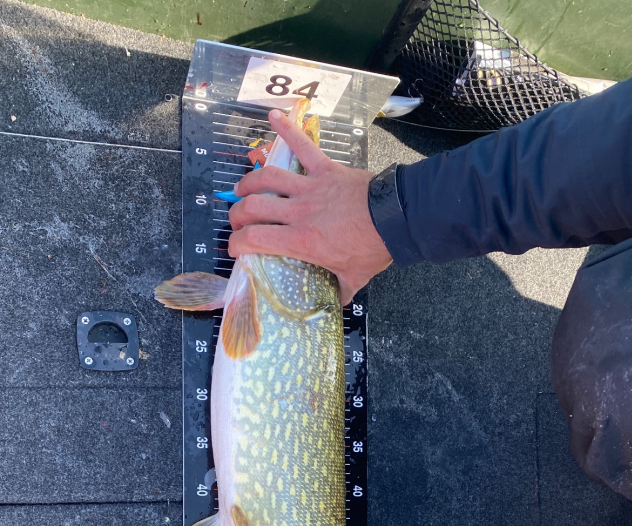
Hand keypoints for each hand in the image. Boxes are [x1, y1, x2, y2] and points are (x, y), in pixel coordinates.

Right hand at [228, 109, 392, 304]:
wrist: (396, 218)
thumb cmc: (374, 248)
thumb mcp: (354, 278)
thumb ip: (339, 291)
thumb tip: (334, 302)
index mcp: (302, 241)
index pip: (254, 239)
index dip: (237, 243)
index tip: (235, 248)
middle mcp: (299, 212)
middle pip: (253, 207)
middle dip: (237, 214)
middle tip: (237, 221)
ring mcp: (311, 188)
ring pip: (268, 178)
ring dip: (250, 181)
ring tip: (243, 188)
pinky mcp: (326, 169)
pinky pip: (303, 146)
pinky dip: (288, 130)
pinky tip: (274, 116)